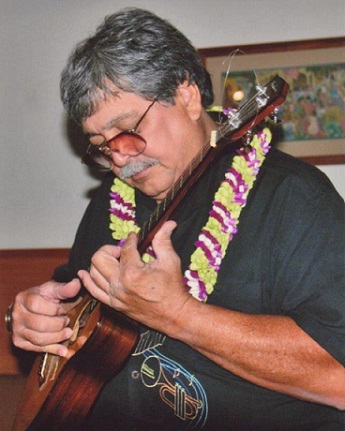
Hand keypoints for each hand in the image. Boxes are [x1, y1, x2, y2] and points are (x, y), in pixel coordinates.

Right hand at [11, 279, 81, 356]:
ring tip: (68, 333)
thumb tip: (77, 283)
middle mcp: (17, 315)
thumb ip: (64, 288)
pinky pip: (37, 349)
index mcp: (23, 299)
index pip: (37, 305)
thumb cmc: (43, 298)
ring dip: (58, 337)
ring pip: (39, 339)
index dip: (53, 309)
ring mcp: (17, 330)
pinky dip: (53, 350)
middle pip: (39, 324)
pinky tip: (64, 350)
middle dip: (58, 325)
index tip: (62, 309)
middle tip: (67, 321)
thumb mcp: (52, 290)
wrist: (30, 309)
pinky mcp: (20, 342)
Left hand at [78, 221, 192, 334]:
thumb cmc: (173, 289)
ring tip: (114, 260)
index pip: (125, 248)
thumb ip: (163, 240)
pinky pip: (93, 290)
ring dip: (100, 262)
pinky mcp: (114, 304)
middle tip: (123, 250)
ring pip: (93, 273)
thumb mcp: (170, 261)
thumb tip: (168, 223)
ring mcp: (114, 296)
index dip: (131, 239)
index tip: (134, 236)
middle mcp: (119, 285)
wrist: (174, 315)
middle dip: (110, 249)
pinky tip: (84, 273)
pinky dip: (87, 280)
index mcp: (132, 273)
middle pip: (99, 258)